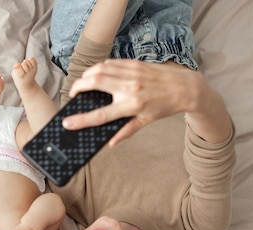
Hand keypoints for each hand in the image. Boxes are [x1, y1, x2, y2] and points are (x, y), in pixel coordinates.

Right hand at [63, 59, 202, 146]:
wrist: (185, 87)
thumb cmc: (165, 106)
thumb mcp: (146, 122)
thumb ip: (126, 132)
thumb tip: (110, 143)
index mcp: (132, 106)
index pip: (101, 115)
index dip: (82, 120)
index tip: (67, 123)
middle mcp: (131, 88)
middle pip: (95, 82)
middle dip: (78, 87)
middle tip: (74, 93)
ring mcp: (132, 73)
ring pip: (100, 69)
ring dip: (87, 75)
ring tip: (84, 83)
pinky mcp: (135, 63)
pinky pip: (111, 63)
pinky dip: (100, 68)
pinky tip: (98, 74)